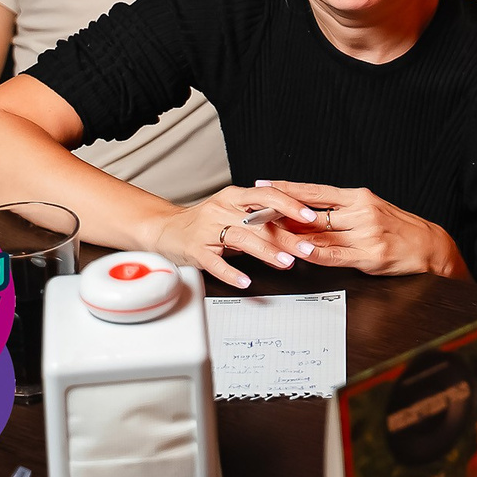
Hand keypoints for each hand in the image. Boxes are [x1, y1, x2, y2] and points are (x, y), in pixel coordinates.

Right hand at [142, 184, 309, 287]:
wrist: (165, 228)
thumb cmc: (204, 223)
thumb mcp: (233, 216)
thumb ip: (261, 225)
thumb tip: (294, 238)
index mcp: (234, 197)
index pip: (267, 195)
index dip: (290, 205)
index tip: (311, 216)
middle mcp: (222, 209)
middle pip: (260, 221)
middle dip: (287, 236)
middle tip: (307, 248)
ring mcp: (207, 229)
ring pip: (242, 238)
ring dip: (267, 252)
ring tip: (285, 263)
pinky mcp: (195, 249)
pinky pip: (216, 262)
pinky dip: (232, 273)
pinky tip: (245, 281)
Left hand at [252, 180, 466, 278]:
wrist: (431, 247)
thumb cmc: (399, 229)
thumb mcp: (371, 211)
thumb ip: (341, 213)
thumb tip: (306, 215)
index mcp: (359, 196)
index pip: (315, 190)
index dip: (287, 188)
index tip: (263, 185)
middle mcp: (361, 210)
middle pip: (312, 211)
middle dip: (280, 212)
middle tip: (253, 211)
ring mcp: (366, 232)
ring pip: (320, 233)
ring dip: (290, 234)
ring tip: (264, 232)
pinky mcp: (370, 253)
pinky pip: (335, 254)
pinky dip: (314, 253)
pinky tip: (297, 252)